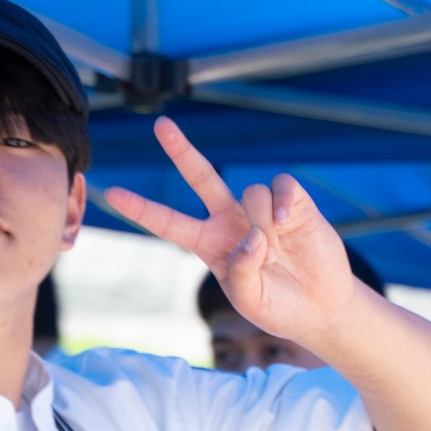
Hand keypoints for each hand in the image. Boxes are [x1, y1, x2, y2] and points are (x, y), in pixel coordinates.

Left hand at [103, 117, 364, 344]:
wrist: (319, 306)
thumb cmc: (276, 306)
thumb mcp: (249, 299)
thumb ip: (241, 269)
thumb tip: (252, 234)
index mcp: (208, 244)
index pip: (168, 222)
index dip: (142, 209)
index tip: (111, 193)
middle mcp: (230, 219)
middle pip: (201, 176)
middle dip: (181, 149)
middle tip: (160, 124)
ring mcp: (260, 209)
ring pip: (250, 191)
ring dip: (263, 226)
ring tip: (277, 256)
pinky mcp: (293, 203)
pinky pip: (280, 186)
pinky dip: (282, 203)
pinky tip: (287, 223)